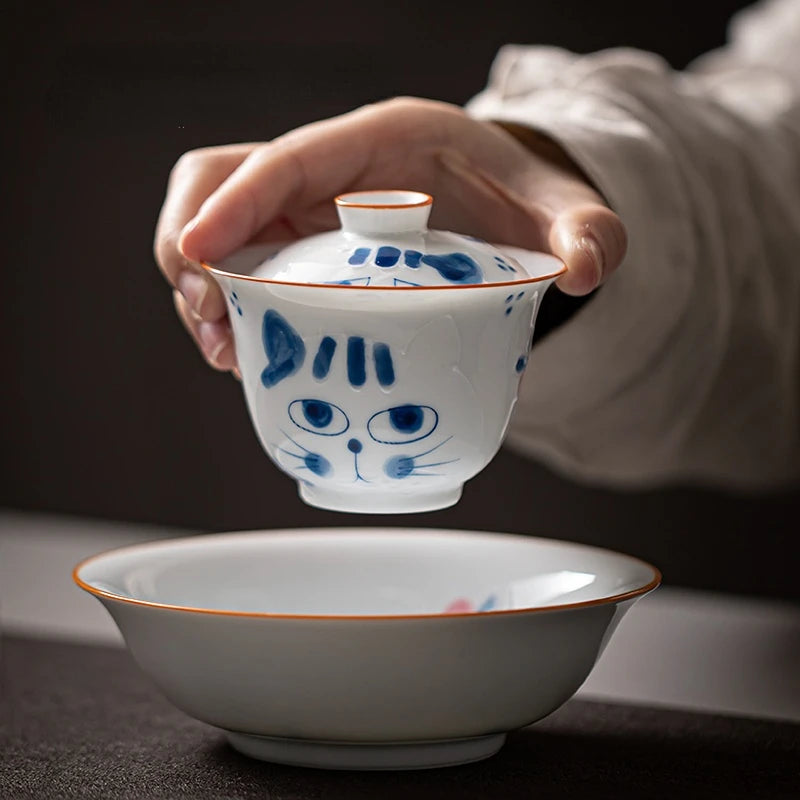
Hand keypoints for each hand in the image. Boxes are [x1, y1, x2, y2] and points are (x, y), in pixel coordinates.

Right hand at [154, 97, 626, 371]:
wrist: (501, 210)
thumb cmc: (517, 196)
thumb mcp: (558, 205)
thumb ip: (587, 228)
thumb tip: (585, 268)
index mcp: (378, 140)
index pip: (287, 157)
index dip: (234, 201)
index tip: (198, 253)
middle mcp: (327, 173)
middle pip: (221, 183)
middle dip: (194, 249)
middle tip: (209, 320)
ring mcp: (307, 213)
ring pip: (218, 231)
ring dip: (202, 291)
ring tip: (224, 354)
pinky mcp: (301, 253)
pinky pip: (242, 273)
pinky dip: (232, 313)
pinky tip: (247, 358)